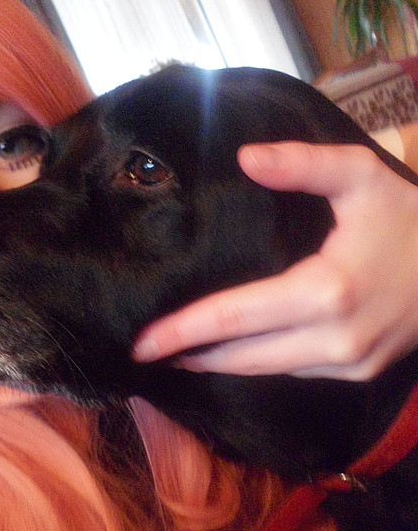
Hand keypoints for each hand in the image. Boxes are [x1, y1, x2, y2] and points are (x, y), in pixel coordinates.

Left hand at [132, 141, 417, 379]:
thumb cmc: (410, 219)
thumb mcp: (360, 177)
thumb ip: (302, 164)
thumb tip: (243, 158)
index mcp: (326, 292)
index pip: (234, 317)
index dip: (182, 331)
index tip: (140, 343)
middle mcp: (333, 339)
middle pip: (241, 356)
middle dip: (190, 355)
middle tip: (145, 352)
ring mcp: (347, 363)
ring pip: (265, 370)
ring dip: (219, 363)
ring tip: (180, 353)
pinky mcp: (356, 372)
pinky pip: (292, 371)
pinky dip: (257, 363)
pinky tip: (234, 351)